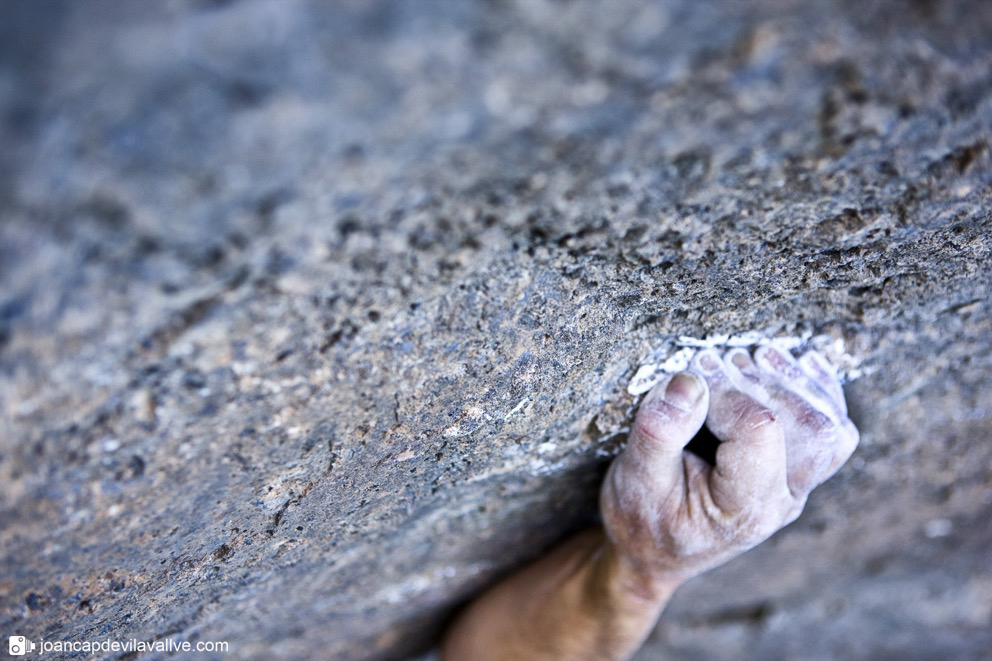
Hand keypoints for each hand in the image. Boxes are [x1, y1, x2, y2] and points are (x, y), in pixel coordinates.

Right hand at [601, 346, 858, 583]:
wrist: (654, 553)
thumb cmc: (641, 518)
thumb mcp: (633, 478)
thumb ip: (659, 431)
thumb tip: (688, 380)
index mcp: (743, 508)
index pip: (759, 432)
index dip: (727, 390)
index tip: (691, 371)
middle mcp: (781, 500)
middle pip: (811, 430)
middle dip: (767, 382)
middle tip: (717, 359)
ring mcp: (794, 486)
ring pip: (830, 428)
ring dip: (799, 383)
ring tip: (756, 356)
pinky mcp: (795, 469)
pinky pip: (831, 429)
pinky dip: (818, 391)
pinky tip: (799, 362)